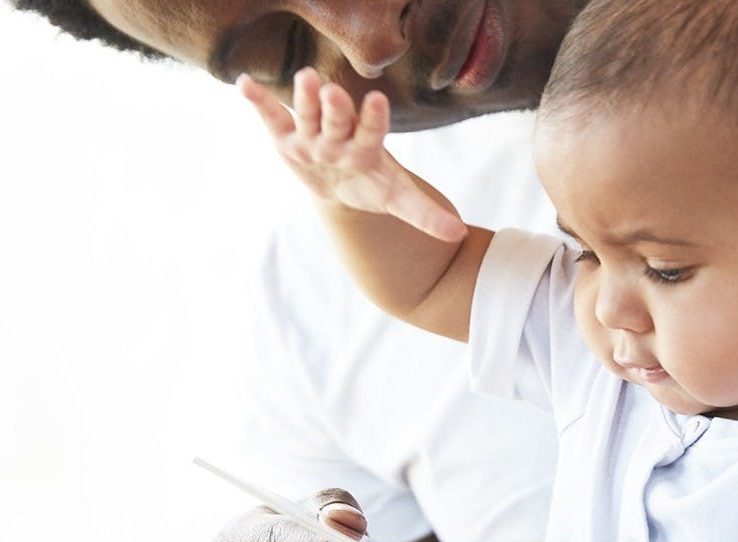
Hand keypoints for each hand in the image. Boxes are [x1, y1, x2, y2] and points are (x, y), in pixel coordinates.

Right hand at [238, 68, 466, 241]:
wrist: (342, 186)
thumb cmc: (372, 186)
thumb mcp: (398, 199)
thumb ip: (427, 214)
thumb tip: (458, 234)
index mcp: (366, 148)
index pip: (372, 130)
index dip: (373, 118)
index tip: (378, 101)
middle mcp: (340, 136)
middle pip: (338, 119)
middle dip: (336, 107)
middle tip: (333, 92)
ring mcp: (312, 135)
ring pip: (307, 114)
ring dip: (304, 98)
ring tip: (304, 78)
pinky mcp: (286, 137)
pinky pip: (272, 117)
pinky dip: (258, 101)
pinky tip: (244, 84)